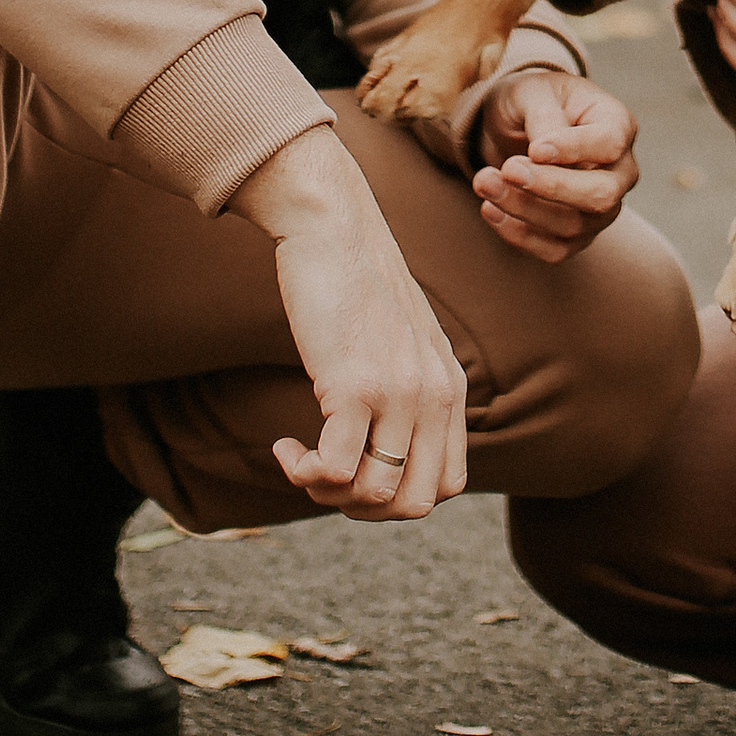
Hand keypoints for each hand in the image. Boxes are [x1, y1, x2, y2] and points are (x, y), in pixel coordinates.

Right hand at [244, 123, 469, 519]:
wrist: (333, 227)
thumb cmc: (356, 285)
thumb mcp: (404, 341)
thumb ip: (411, 390)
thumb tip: (385, 451)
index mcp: (451, 389)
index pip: (447, 485)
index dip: (398, 497)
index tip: (358, 471)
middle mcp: (434, 396)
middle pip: (415, 504)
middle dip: (363, 508)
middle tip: (326, 478)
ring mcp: (398, 393)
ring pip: (375, 495)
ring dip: (327, 493)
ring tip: (301, 461)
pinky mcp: (354, 385)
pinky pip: (334, 469)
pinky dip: (303, 472)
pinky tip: (284, 446)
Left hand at [474, 65, 638, 263]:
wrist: (519, 124)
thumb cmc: (534, 101)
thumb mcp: (533, 92)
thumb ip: (543, 117)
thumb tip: (543, 155)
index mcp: (616, 124)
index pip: (609, 144)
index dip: (573, 150)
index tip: (534, 149)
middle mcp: (619, 171)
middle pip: (601, 195)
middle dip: (550, 187)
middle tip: (507, 169)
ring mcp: (602, 208)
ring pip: (574, 226)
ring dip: (523, 209)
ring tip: (483, 182)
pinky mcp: (578, 234)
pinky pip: (555, 249)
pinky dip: (519, 234)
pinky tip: (491, 209)